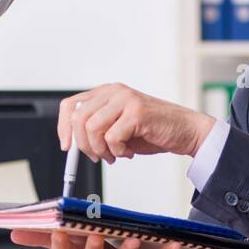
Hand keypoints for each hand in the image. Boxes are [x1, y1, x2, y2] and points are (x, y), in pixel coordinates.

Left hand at [59, 83, 215, 164]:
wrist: (185, 130)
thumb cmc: (152, 130)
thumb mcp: (118, 126)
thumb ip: (96, 129)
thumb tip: (72, 144)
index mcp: (106, 92)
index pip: (70, 105)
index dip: (63, 128)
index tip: (67, 147)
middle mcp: (114, 91)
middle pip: (78, 118)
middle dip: (84, 145)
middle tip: (98, 156)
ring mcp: (125, 99)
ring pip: (92, 129)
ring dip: (101, 150)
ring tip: (116, 154)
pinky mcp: (136, 112)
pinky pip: (112, 138)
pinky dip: (118, 152)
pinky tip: (129, 152)